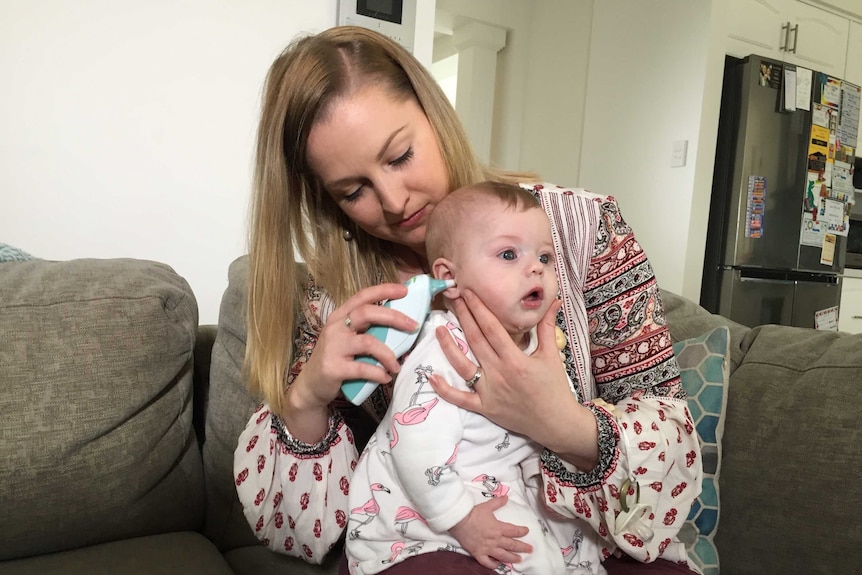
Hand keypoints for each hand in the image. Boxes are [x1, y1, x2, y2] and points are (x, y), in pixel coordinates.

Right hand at [285, 283, 417, 431]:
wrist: (311, 385)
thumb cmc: (336, 358)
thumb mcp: (347, 338)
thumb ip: (367, 329)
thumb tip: (402, 326)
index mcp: (340, 316)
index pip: (362, 296)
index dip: (384, 290)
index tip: (404, 290)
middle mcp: (335, 327)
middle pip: (367, 313)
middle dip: (394, 317)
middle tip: (413, 326)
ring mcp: (333, 347)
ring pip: (368, 342)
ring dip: (388, 354)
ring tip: (397, 365)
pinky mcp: (333, 368)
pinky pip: (363, 368)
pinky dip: (379, 373)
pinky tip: (386, 378)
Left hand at [430, 290, 598, 468]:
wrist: (556, 422)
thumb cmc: (554, 387)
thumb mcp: (551, 355)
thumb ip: (546, 327)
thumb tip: (554, 301)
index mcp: (515, 359)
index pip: (492, 328)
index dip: (478, 309)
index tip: (468, 293)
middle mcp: (499, 373)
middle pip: (475, 341)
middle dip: (463, 317)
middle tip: (454, 299)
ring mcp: (489, 391)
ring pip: (463, 366)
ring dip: (448, 347)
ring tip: (438, 330)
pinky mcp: (484, 407)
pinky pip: (461, 399)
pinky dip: (445, 390)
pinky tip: (432, 377)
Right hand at [448, 496, 531, 568]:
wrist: (459, 520)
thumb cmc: (473, 513)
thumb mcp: (487, 506)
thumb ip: (498, 502)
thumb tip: (506, 497)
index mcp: (498, 528)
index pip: (514, 531)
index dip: (522, 531)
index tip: (526, 531)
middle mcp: (495, 540)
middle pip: (512, 545)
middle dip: (522, 547)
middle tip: (530, 550)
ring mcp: (487, 548)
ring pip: (503, 555)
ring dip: (512, 558)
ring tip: (519, 559)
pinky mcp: (478, 554)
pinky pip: (487, 562)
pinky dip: (494, 564)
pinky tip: (498, 564)